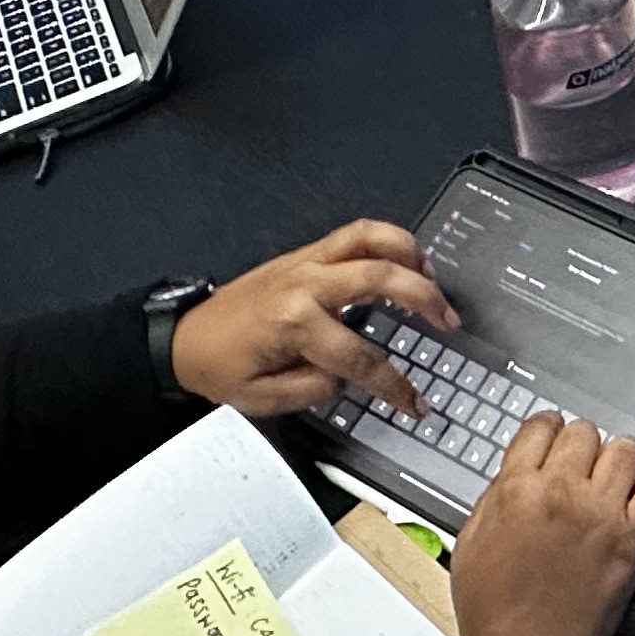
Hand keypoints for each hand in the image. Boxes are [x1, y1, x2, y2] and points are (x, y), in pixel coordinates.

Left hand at [169, 219, 460, 416]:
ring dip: (410, 255)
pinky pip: (354, 233)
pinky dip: (387, 239)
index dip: (394, 386)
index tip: (414, 402)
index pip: (361, 358)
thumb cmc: (219, 365)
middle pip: (380, 280)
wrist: (186, 338)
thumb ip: (314, 391)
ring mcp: (306, 262)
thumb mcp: (263, 399)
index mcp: (294, 324)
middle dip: (423, 300)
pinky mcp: (305, 254)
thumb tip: (349, 378)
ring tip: (434, 278)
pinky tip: (405, 256)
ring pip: (370, 240)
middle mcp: (305, 285)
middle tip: (447, 320)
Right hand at [450, 414, 634, 635]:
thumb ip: (496, 498)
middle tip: (578, 470)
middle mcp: (561, 494)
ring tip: (609, 483)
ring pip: (626, 449)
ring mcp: (601, 515)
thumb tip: (518, 473)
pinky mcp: (633, 539)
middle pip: (585, 433)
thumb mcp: (470, 543)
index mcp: (516, 491)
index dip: (548, 432)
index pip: (542, 426)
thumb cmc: (495, 614)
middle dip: (580, 448)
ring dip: (617, 462)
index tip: (554, 440)